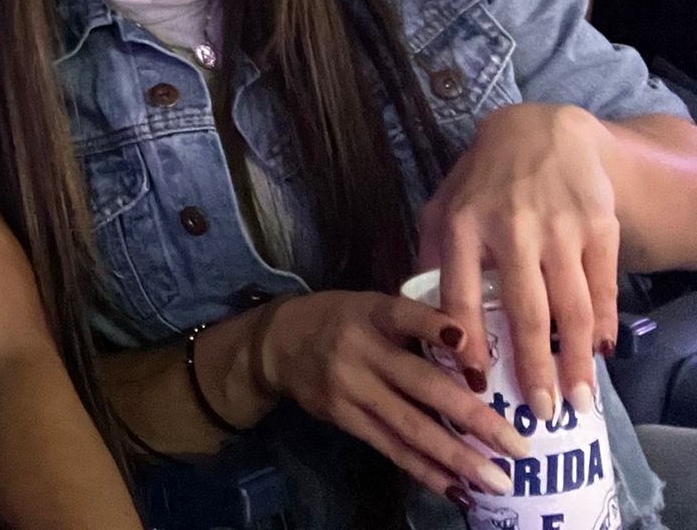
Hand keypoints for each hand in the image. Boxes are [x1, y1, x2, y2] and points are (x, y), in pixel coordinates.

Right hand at [257, 292, 528, 499]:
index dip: (434, 328)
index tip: (467, 343)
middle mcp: (361, 350)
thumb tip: (479, 351)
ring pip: (410, 426)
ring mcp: (351, 388)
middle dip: (473, 417)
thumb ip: (415, 323)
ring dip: (456, 456)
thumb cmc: (341, 319)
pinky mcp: (344, 417)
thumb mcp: (371, 305)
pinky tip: (457, 489)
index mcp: (373, 313)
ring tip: (496, 480)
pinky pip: (390, 447)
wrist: (278, 344)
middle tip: (517, 445)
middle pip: (422, 385)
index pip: (405, 317)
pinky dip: (425, 470)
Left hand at [420, 102, 620, 424]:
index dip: (468, 346)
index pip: (460, 296)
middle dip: (534, 368)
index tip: (476, 386)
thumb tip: (415, 309)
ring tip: (578, 399)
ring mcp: (558, 227)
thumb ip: (430, 254)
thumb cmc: (484, 178)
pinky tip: (601, 353)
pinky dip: (604, 325)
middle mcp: (510, 228)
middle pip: (525, 312)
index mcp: (461, 226)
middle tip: (540, 412)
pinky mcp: (598, 225)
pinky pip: (602, 287)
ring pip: (571, 307)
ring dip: (576, 360)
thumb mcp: (443, 205)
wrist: (541, 130)